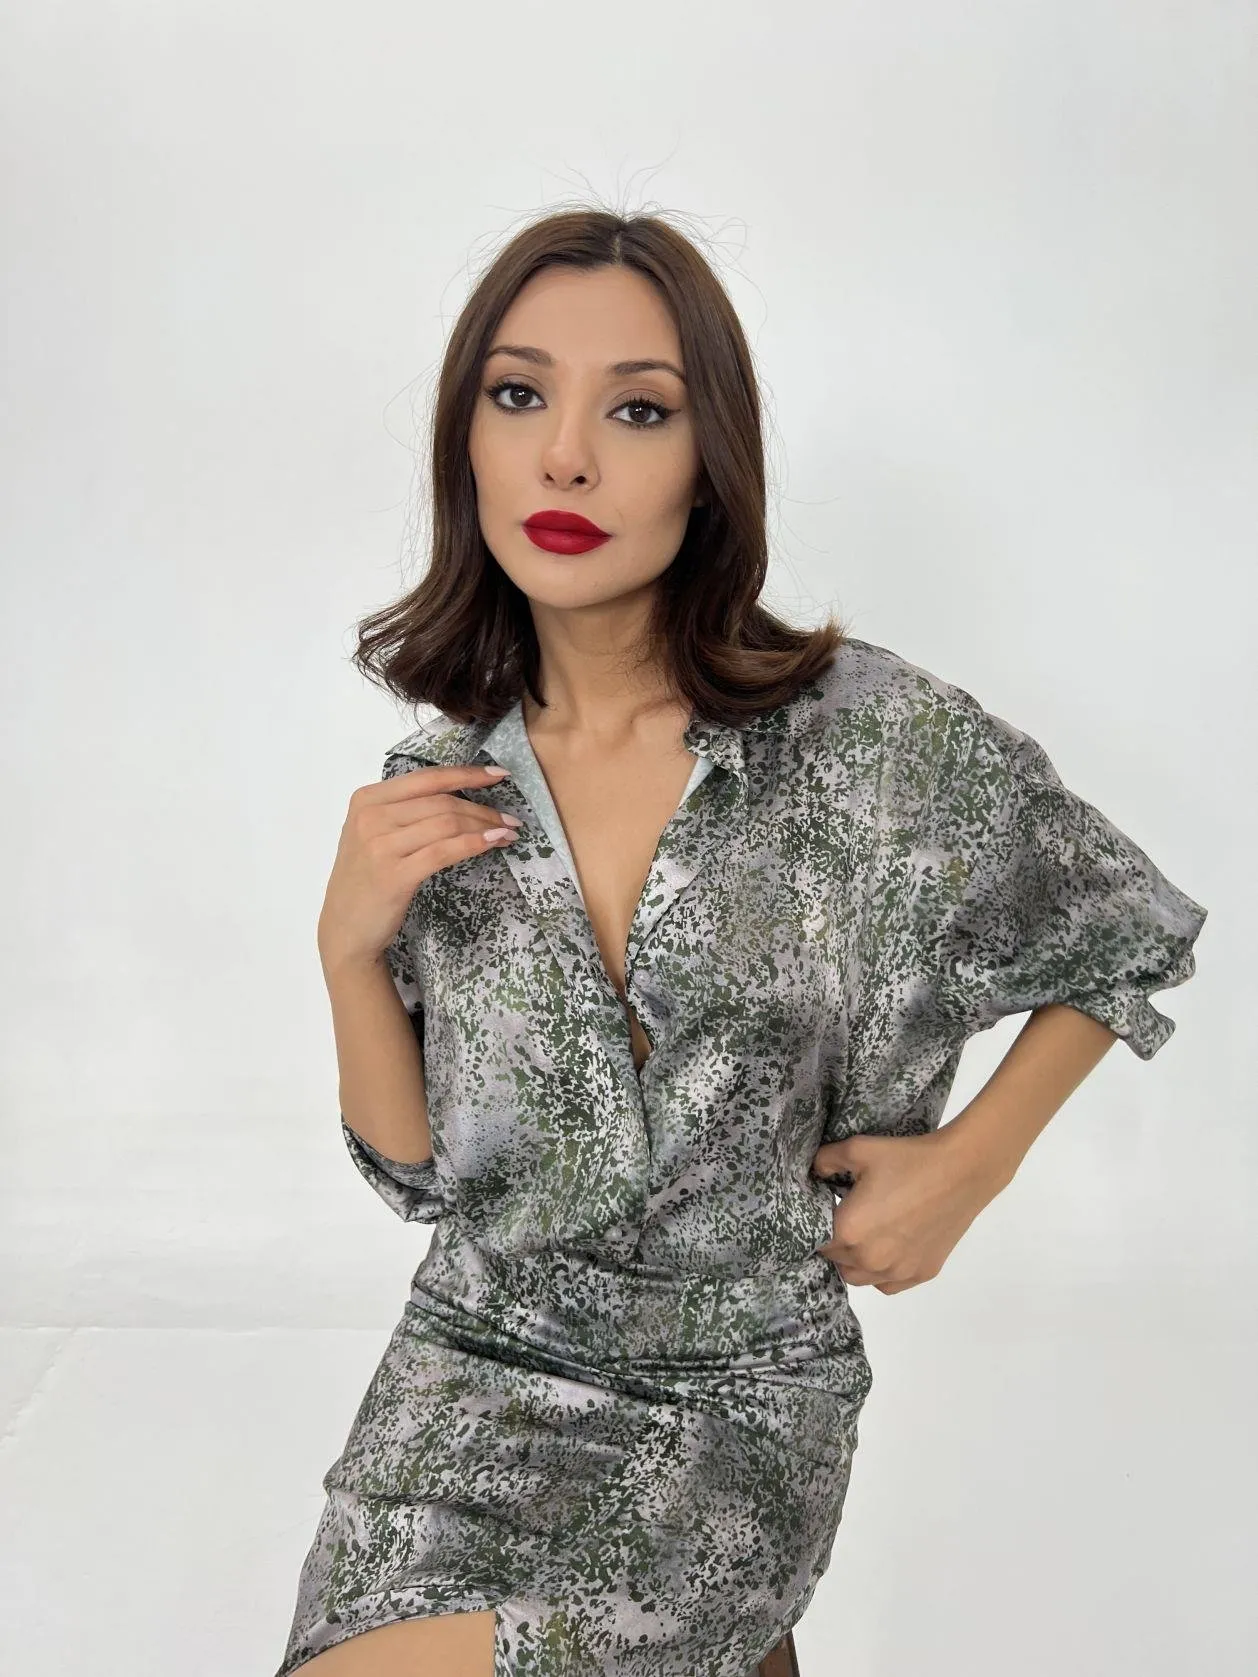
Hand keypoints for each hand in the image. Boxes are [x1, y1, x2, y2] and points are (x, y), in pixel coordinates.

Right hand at [317, 761, 519, 973]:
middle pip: (442, 801)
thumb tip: (461, 796)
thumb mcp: (374, 834)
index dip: (468, 773)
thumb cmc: (366, 879)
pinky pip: (445, 851)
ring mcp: (380, 845)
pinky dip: (475, 844)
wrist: (345, 928)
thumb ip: (405, 811)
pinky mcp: (395, 874)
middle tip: (510, 818)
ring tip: (507, 833)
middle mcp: (371, 816)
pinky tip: (494, 843)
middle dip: (483, 808)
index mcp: (367, 799)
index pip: (427, 778)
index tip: (499, 774)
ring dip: (485, 826)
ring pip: (447, 823)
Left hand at [810, 1131, 1005, 1293]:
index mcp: (849, 1232)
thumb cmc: (908, 1158)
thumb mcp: (858, 1149)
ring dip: (855, 1261)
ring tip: (866, 1235)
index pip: (816, 1240)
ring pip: (860, 1278)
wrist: (961, 1170)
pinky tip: (888, 1249)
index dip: (816, 1225)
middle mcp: (870, 1260)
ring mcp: (898, 1271)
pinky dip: (882, 1273)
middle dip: (835, 1242)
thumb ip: (826, 1160)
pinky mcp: (922, 1273)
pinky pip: (888, 1284)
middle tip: (846, 1218)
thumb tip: (814, 1170)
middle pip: (836, 1261)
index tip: (826, 1211)